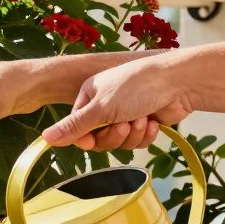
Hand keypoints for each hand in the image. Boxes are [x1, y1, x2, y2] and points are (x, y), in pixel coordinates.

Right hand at [42, 59, 192, 150]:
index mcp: (90, 95)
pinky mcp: (144, 122)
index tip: (91, 141)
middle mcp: (105, 105)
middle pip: (99, 137)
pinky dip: (145, 135)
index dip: (85, 138)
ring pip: (119, 141)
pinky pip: (137, 141)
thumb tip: (45, 139)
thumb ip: (73, 126)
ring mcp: (126, 113)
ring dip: (132, 134)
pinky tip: (153, 122)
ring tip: (143, 119)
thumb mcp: (101, 108)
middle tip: (125, 124)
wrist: (179, 82)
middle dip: (114, 135)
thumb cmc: (137, 86)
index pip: (77, 127)